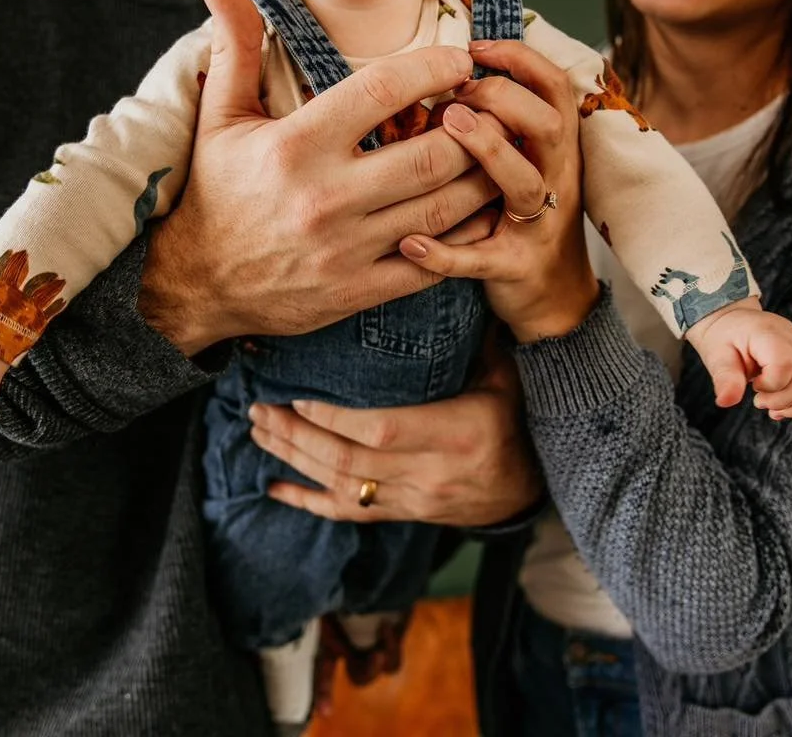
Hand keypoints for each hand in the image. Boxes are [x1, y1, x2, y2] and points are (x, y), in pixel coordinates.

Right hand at [139, 0, 499, 353]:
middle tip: (491, 108)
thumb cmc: (215, 192)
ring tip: (499, 150)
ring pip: (443, 208)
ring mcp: (347, 249)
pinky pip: (435, 261)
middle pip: (432, 155)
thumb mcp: (218, 118)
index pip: (382, 91)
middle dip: (476, 128)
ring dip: (484, 177)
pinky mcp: (360, 290)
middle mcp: (326, 197)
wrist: (198, 285)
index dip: (434, 68)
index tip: (460, 62)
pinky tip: (481, 208)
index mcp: (296, 146)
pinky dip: (467, 234)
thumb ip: (234, 48)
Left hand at [247, 338, 542, 525]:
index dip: (335, 417)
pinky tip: (275, 489)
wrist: (532, 484)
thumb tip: (443, 278)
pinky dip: (309, 502)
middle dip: (297, 436)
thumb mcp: (503, 374)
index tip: (298, 395)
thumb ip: (472, 337)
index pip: (383, 429)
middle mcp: (432, 474)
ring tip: (259, 429)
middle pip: (351, 461)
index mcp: (457, 433)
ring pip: (344, 487)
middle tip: (258, 407)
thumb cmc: (516, 415)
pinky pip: (352, 513)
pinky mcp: (406, 513)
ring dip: (294, 459)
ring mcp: (416, 500)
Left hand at [400, 39, 599, 341]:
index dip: (519, 59)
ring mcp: (539, 225)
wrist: (552, 298)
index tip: (473, 46)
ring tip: (446, 126)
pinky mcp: (515, 268)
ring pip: (526, 184)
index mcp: (554, 148)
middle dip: (503, 98)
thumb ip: (493, 124)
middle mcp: (555, 180)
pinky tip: (409, 242)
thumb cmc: (517, 216)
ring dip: (489, 151)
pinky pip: (482, 259)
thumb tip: (432, 81)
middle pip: (548, 124)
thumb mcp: (516, 162)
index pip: (553, 87)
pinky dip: (446, 253)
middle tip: (454, 95)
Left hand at [687, 299, 791, 427]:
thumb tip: (724, 402)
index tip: (753, 385)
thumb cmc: (724, 338)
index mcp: (769, 333)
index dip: (770, 385)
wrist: (733, 323)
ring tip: (775, 413)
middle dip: (782, 402)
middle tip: (759, 403)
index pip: (785, 364)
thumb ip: (725, 378)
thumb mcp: (717, 355)